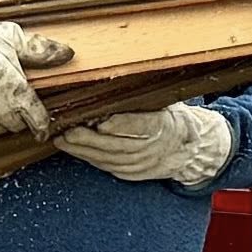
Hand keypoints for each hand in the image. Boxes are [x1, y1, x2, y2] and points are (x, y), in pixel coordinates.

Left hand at [55, 105, 232, 186]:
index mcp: (165, 125)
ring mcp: (143, 165)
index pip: (142, 126)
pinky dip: (89, 158)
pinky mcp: (132, 174)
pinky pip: (107, 167)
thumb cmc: (170, 118)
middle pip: (118, 146)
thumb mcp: (164, 102)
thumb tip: (118, 77)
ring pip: (108, 160)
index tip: (102, 123)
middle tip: (68, 132)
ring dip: (82, 151)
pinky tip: (74, 150)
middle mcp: (154, 148)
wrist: (188, 148)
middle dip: (89, 140)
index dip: (122, 126)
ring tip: (62, 141)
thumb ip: (143, 97)